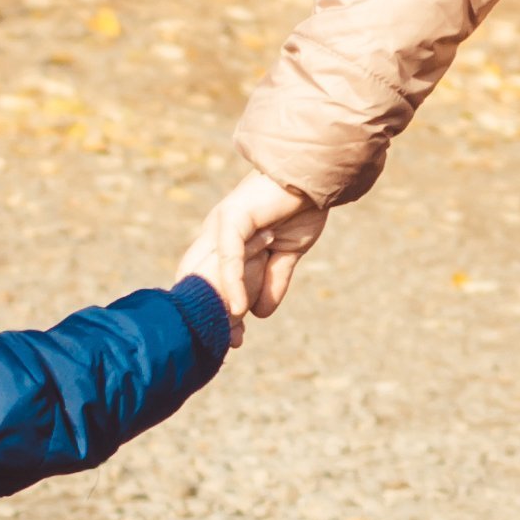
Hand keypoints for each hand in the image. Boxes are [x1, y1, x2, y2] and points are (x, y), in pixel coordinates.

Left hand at [182, 170, 332, 333]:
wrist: (316, 176)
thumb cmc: (301, 207)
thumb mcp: (288, 252)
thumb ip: (274, 280)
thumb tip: (260, 313)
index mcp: (226, 241)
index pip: (210, 282)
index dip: (219, 311)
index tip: (235, 340)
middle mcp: (216, 234)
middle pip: (203, 282)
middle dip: (215, 315)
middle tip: (232, 343)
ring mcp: (221, 225)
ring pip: (211, 274)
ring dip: (221, 307)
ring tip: (233, 336)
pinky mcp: (233, 217)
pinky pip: (229, 258)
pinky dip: (233, 284)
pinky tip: (241, 309)